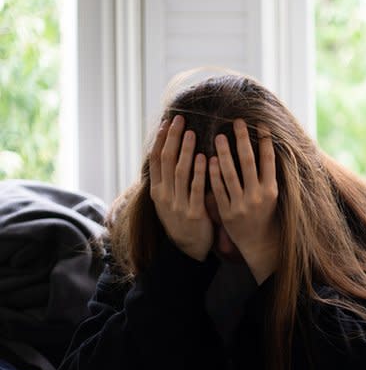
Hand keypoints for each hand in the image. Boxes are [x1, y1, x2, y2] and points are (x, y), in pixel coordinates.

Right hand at [148, 116, 211, 261]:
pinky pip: (197, 189)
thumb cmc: (182, 219)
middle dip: (173, 139)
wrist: (187, 249)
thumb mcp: (169, 200)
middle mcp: (164, 196)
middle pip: (166, 161)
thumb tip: (172, 153)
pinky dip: (200, 172)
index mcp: (157, 191)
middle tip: (180, 120)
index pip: (156, 159)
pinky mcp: (193, 213)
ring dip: (186, 151)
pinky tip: (205, 158)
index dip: (162, 140)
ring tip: (192, 133)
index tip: (168, 123)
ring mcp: (177, 204)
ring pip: (180, 172)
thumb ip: (170, 180)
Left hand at [208, 119, 279, 283]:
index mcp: (271, 190)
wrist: (259, 242)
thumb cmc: (266, 213)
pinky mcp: (226, 212)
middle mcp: (257, 196)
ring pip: (230, 174)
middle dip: (243, 140)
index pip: (269, 160)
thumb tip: (267, 147)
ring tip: (219, 136)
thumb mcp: (272, 194)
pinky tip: (209, 159)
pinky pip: (218, 189)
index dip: (265, 140)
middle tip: (237, 121)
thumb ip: (267, 174)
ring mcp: (241, 204)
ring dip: (224, 153)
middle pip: (248, 162)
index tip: (260, 124)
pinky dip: (214, 174)